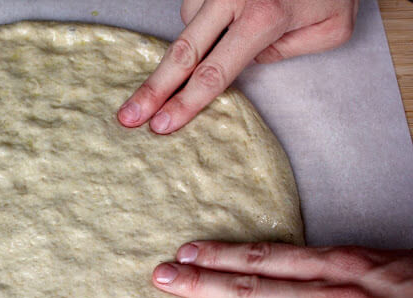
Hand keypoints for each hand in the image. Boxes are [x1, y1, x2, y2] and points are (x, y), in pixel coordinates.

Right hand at [118, 0, 358, 133]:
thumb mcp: (329, 29)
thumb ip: (286, 53)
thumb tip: (246, 62)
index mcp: (264, 17)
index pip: (214, 72)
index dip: (185, 103)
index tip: (161, 125)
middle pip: (182, 53)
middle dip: (153, 89)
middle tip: (128, 116)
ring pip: (187, 24)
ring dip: (193, 44)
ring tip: (222, 42)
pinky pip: (193, 4)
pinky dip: (202, 19)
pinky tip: (222, 20)